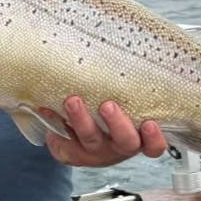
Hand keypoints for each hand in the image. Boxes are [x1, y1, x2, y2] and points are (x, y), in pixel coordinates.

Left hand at [44, 97, 167, 167]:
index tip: (149, 123)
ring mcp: (95, 153)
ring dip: (82, 120)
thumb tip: (130, 46)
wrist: (76, 126)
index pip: (154, 146)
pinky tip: (46, 109)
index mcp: (138, 138)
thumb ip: (127, 86)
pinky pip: (63, 144)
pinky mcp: (72, 154)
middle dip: (116, 124)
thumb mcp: (124, 99)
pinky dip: (54, 125)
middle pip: (125, 143)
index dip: (154, 139)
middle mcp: (118, 148)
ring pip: (91, 141)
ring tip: (73, 100)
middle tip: (107, 105)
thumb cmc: (109, 106)